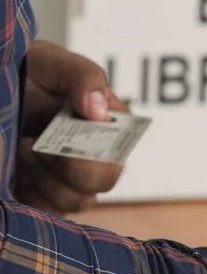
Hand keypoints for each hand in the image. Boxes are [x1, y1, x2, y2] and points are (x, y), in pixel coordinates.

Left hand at [16, 41, 127, 214]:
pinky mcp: (44, 194)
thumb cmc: (26, 71)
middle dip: (70, 169)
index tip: (66, 140)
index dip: (98, 153)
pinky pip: (51, 212)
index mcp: (107, 123)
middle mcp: (95, 153)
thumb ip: (84, 77)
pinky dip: (32, 194)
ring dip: (46, 179)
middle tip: (38, 146)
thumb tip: (99, 112)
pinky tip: (18, 168)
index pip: (120, 150)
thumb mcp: (53, 62)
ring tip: (24, 149)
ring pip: (78, 201)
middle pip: (103, 181)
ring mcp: (69, 177)